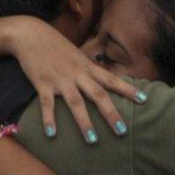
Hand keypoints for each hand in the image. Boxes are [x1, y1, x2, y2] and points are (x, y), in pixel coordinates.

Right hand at [8, 18, 139, 141]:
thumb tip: (100, 82)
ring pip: (76, 102)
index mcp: (86, 66)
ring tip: (93, 140)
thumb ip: (87, 69)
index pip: (111, 79)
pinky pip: (47, 104)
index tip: (144, 100)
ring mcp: (60, 79)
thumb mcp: (76, 55)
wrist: (30, 34)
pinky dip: (49, 119)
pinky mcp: (42, 83)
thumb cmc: (54, 45)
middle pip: (98, 95)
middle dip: (111, 113)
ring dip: (84, 122)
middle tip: (122, 131)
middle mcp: (77, 73)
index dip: (128, 90)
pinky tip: (52, 134)